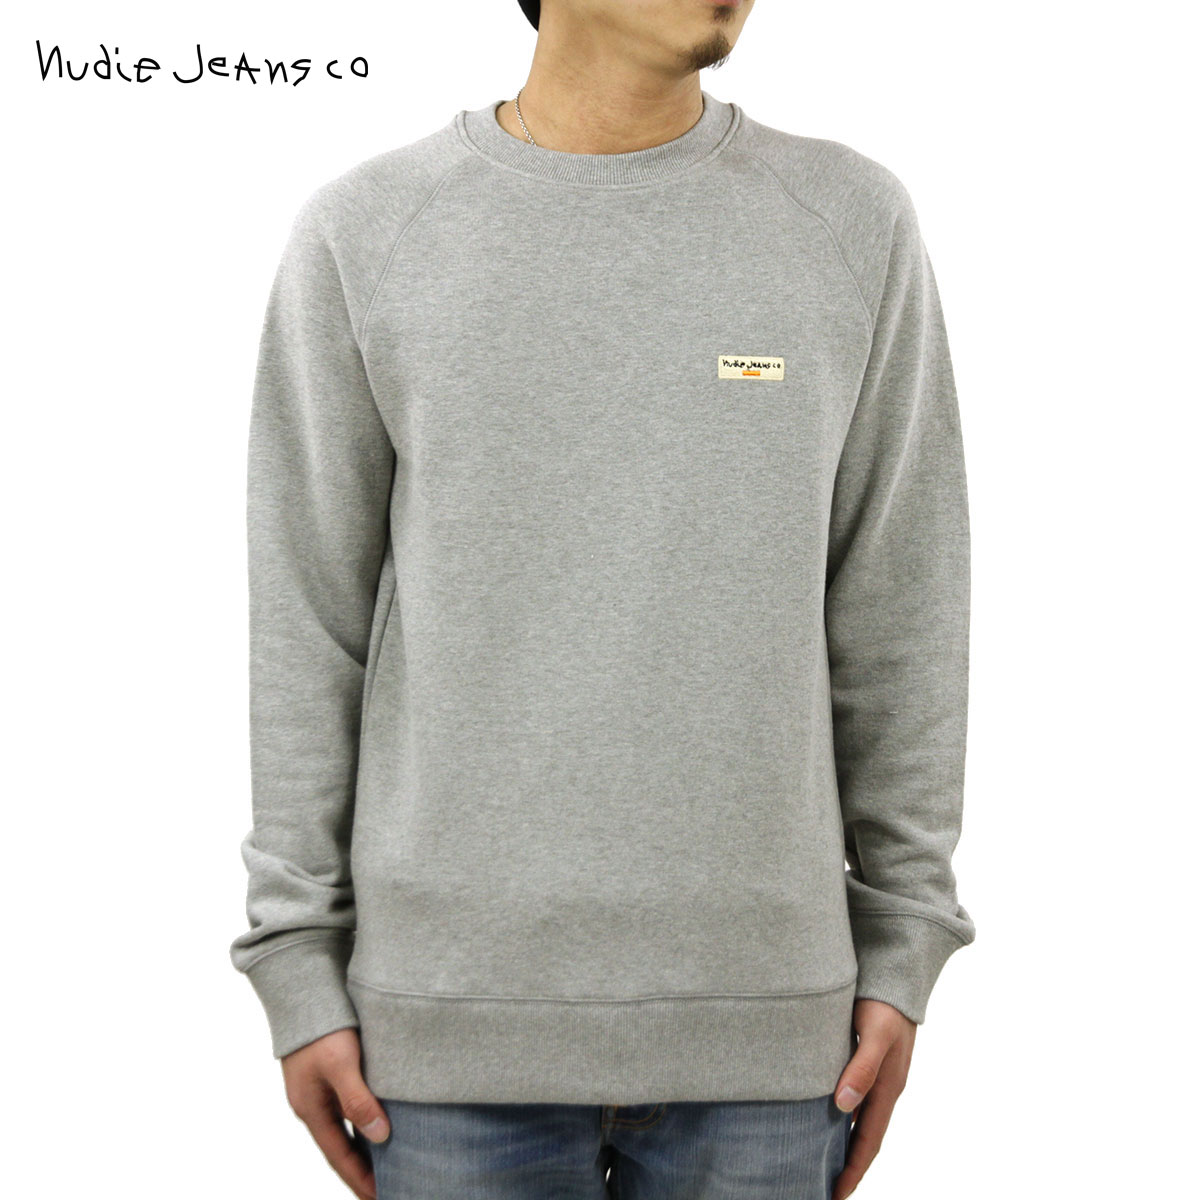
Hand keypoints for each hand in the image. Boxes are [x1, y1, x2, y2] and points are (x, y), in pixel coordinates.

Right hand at [281, 1027, 390, 1199]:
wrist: (304, 991)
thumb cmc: (322, 1027)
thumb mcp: (341, 1065)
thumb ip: (358, 1100)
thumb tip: (380, 1136)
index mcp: (311, 1109)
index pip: (339, 1156)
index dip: (360, 1179)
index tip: (381, 1197)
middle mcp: (313, 1103)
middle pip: (340, 1147)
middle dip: (362, 1170)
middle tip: (388, 1188)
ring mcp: (319, 1088)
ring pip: (344, 1127)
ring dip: (363, 1146)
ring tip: (389, 1162)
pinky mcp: (328, 1071)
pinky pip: (347, 1106)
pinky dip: (362, 1121)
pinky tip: (379, 1120)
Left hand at [831, 998, 916, 1199]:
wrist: (896, 976)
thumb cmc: (884, 1004)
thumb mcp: (874, 1034)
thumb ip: (861, 1067)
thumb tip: (843, 1105)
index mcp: (888, 1088)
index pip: (869, 1142)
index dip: (852, 1171)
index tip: (835, 1196)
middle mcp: (884, 1088)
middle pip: (864, 1137)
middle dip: (847, 1166)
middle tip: (821, 1189)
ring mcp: (877, 1076)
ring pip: (858, 1119)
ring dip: (843, 1143)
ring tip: (818, 1161)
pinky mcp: (866, 1061)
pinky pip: (854, 1098)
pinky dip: (841, 1116)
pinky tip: (822, 1116)